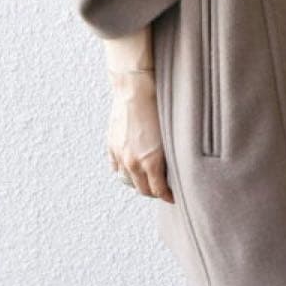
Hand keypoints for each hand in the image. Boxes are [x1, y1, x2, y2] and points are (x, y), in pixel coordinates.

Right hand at [106, 69, 174, 202]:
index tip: (173, 197)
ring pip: (127, 181)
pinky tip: (130, 169)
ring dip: (137, 182)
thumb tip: (173, 169)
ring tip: (147, 180)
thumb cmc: (158, 106)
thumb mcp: (171, 135)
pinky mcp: (111, 145)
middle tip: (162, 190)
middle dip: (153, 192)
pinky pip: (115, 167)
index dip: (167, 196)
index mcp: (151, 162)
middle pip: (143, 189)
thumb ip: (170, 156)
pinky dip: (123, 171)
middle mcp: (133, 162)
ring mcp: (120, 155)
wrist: (135, 88)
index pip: (159, 191)